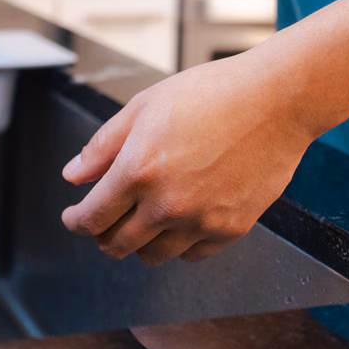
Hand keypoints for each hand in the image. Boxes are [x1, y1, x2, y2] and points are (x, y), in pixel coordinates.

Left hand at [60, 48, 317, 262]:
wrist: (275, 100)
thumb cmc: (211, 93)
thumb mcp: (144, 106)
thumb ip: (103, 146)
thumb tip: (74, 175)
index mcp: (138, 170)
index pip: (92, 217)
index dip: (76, 221)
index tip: (73, 219)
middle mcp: (166, 204)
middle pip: (117, 245)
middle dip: (102, 235)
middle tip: (104, 221)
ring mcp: (201, 221)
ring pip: (153, 256)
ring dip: (140, 242)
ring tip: (143, 218)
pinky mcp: (231, 229)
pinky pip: (192, 255)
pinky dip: (179, 243)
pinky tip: (179, 220)